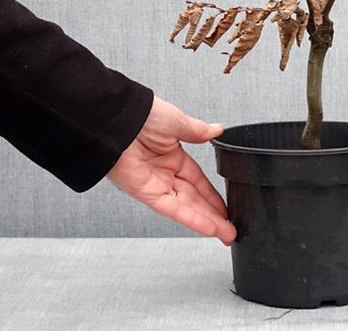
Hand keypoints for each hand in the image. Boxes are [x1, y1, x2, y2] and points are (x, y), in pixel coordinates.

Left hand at [107, 95, 235, 244]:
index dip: (213, 195)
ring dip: (207, 222)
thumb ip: (198, 131)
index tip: (226, 207)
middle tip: (230, 228)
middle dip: (214, 214)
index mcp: (173, 155)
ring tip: (225, 233)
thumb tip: (217, 129)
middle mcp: (165, 173)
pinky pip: (172, 209)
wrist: (117, 119)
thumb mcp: (177, 121)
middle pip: (194, 199)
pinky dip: (191, 219)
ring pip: (186, 207)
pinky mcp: (146, 193)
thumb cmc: (142, 114)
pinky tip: (207, 227)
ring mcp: (156, 184)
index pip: (198, 181)